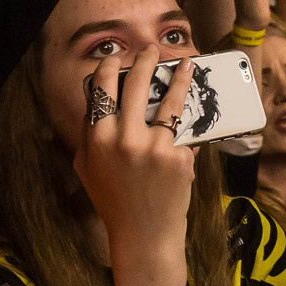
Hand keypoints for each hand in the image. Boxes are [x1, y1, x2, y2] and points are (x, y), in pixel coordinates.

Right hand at [76, 50, 202, 285]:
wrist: (143, 234)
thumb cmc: (113, 200)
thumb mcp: (87, 167)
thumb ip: (89, 134)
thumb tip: (96, 100)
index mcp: (98, 139)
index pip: (102, 90)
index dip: (109, 68)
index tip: (115, 58)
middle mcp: (125, 138)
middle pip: (136, 85)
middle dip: (145, 61)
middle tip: (152, 50)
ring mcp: (155, 146)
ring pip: (170, 101)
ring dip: (179, 77)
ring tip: (186, 64)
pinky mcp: (180, 156)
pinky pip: (185, 131)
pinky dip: (189, 122)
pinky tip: (198, 107)